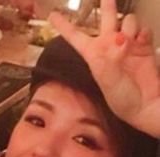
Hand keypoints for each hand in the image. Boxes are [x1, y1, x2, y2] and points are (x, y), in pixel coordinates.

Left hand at [49, 0, 159, 136]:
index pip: (76, 37)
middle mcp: (109, 47)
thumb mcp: (107, 80)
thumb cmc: (122, 99)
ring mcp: (128, 45)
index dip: (64, 26)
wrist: (144, 105)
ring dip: (129, 26)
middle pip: (106, 18)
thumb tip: (119, 38)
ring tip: (129, 43)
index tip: (52, 15)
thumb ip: (110, 58)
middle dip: (107, 6)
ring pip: (127, 20)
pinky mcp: (143, 45)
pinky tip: (140, 41)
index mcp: (94, 56)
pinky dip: (142, 32)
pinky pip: (143, 29)